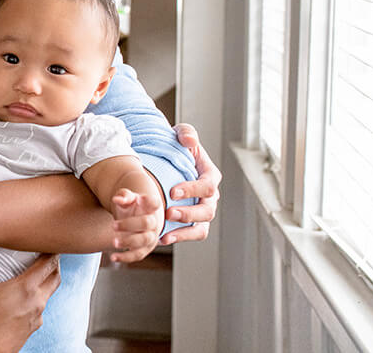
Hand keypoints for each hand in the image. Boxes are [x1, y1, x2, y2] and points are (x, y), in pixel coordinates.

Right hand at [0, 250, 59, 352]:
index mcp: (27, 288)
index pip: (50, 263)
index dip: (51, 249)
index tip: (47, 241)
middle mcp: (37, 302)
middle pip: (56, 277)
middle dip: (53, 264)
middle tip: (45, 253)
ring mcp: (37, 317)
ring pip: (48, 293)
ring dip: (45, 281)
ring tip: (33, 273)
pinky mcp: (33, 328)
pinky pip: (40, 308)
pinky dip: (36, 298)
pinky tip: (23, 297)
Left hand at [110, 188, 161, 262]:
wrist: (132, 217)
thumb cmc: (130, 205)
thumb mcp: (126, 197)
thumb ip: (124, 196)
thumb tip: (118, 199)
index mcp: (150, 206)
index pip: (154, 202)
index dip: (149, 201)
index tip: (140, 199)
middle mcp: (154, 222)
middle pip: (147, 223)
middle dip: (130, 225)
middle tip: (113, 225)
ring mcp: (150, 236)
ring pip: (143, 241)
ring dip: (129, 242)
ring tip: (114, 242)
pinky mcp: (144, 248)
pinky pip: (138, 254)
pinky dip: (126, 257)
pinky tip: (113, 257)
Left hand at [161, 123, 221, 243]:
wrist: (164, 160)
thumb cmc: (175, 146)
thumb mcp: (181, 134)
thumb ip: (186, 134)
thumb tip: (189, 141)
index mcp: (210, 176)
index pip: (207, 186)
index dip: (192, 190)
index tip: (172, 192)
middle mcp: (210, 197)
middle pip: (207, 211)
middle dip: (188, 213)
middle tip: (168, 213)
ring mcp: (201, 211)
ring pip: (201, 228)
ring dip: (184, 232)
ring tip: (166, 234)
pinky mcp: (191, 222)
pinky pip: (190, 234)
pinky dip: (178, 238)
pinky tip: (161, 239)